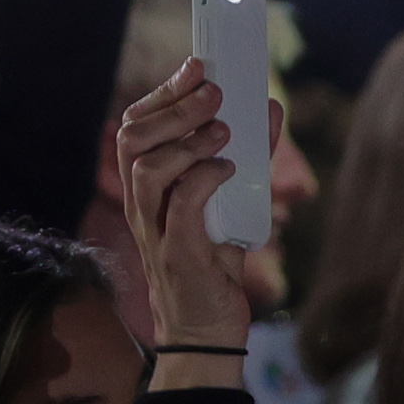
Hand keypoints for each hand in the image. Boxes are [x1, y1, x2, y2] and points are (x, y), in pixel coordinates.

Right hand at [117, 58, 265, 351]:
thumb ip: (247, 159)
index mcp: (147, 189)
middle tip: (215, 92)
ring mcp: (155, 230)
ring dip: (188, 141)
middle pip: (133, 138)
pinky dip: (203, 179)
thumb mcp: (232, 204)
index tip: (198, 67)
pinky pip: (181, 205)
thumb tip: (270, 110)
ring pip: (147, 168)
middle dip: (175, 106)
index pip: (135, 126)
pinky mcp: (177, 254)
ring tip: (224, 133)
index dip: (164, 93)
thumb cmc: (213, 269)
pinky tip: (227, 171)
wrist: (205, 336)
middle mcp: (142, 205)